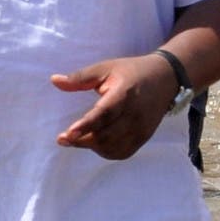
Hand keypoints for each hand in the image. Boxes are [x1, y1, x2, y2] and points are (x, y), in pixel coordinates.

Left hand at [49, 53, 173, 160]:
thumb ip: (80, 77)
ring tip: (78, 139)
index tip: (68, 134)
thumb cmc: (131, 71)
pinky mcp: (144, 136)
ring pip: (113, 147)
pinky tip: (97, 144)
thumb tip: (54, 81)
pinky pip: (123, 152)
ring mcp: (141, 128)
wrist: (165, 78)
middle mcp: (134, 114)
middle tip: (63, 139)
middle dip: (82, 140)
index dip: (86, 125)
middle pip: (106, 135)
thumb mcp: (106, 68)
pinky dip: (106, 152)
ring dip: (92, 147)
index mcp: (124, 93)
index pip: (104, 113)